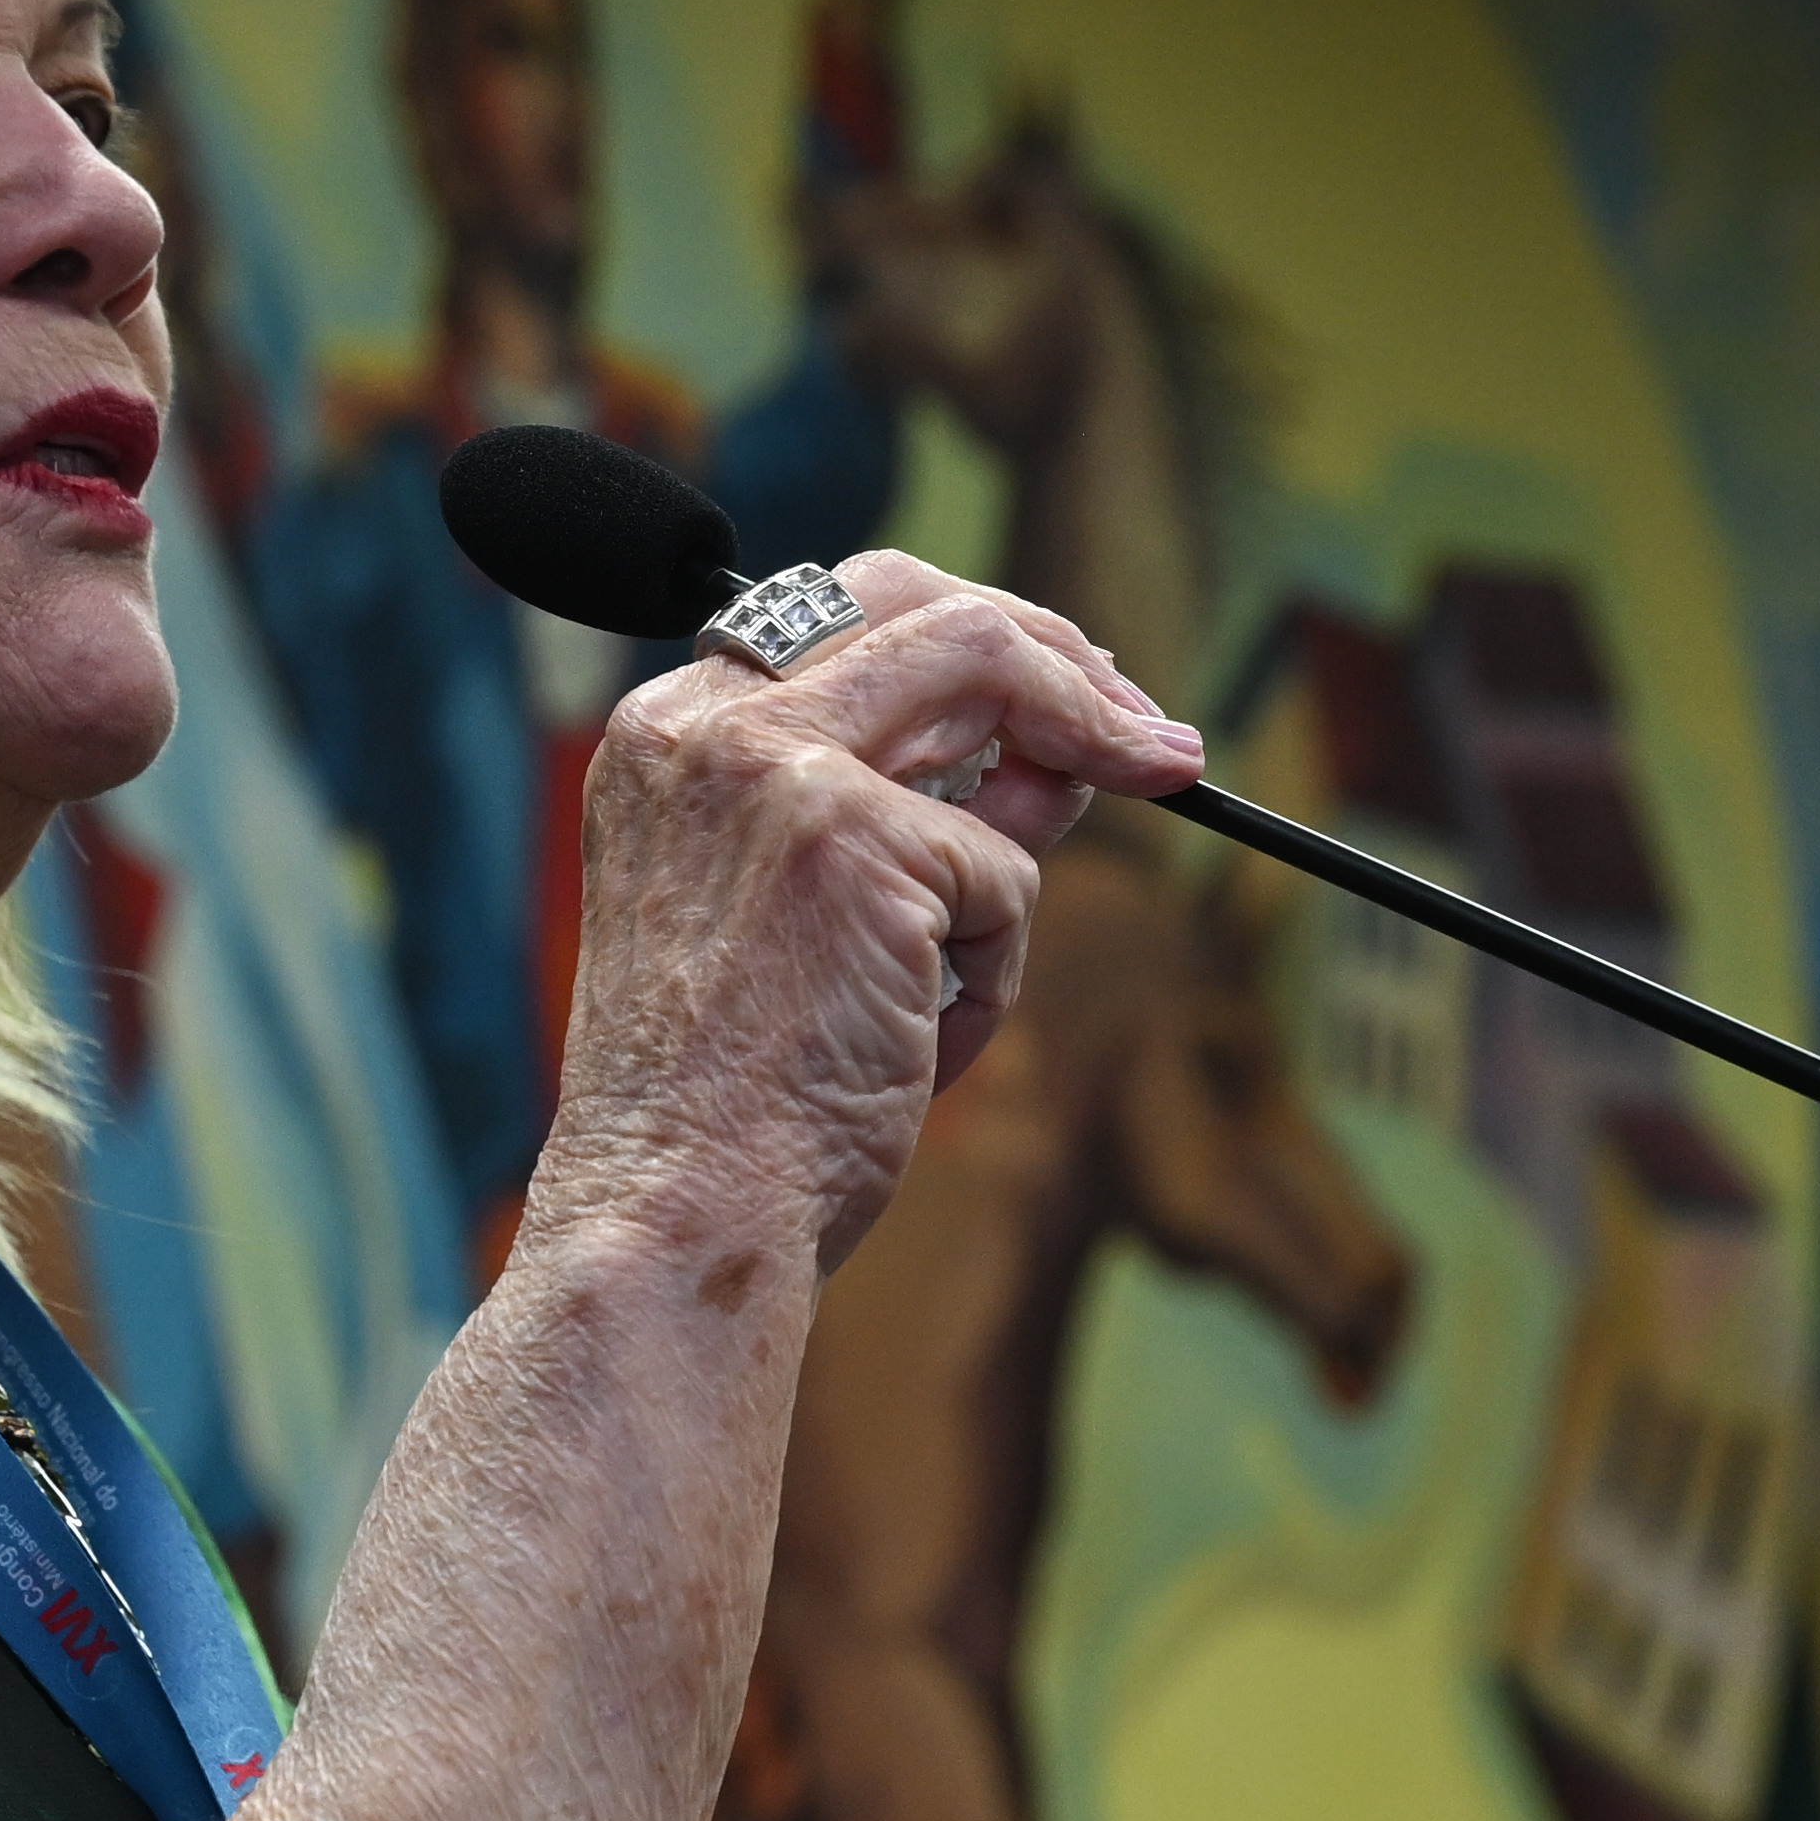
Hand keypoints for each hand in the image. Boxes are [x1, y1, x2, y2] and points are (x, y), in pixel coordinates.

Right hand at [532, 554, 1198, 1271]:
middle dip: (1062, 657)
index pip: (843, 613)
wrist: (680, 1216)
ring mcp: (780, 768)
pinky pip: (1008, 874)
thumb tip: (1061, 757)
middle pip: (931, 604)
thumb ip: (915, 810)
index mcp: (667, 739)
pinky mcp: (856, 838)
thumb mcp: (810, 920)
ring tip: (947, 995)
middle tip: (1152, 741)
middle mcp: (707, 725)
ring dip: (1025, 848)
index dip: (979, 640)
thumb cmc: (735, 1103)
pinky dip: (993, 973)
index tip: (1074, 694)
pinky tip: (917, 1045)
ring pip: (995, 693)